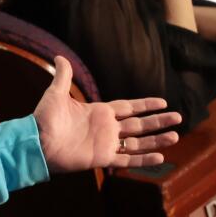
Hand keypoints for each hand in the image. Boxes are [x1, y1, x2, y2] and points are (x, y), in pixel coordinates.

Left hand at [33, 58, 179, 172]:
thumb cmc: (44, 119)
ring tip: (176, 136)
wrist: (37, 142)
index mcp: (99, 112)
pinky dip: (143, 160)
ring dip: (157, 139)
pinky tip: (160, 157)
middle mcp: (106, 128)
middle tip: (179, 118)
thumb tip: (60, 56)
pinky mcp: (102, 158)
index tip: (163, 102)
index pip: (129, 107)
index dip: (146, 105)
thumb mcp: (56, 94)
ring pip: (138, 142)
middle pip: (140, 124)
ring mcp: (106, 144)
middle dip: (159, 121)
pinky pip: (127, 158)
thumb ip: (64, 76)